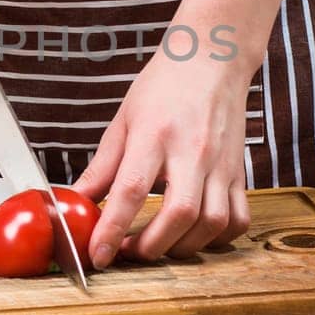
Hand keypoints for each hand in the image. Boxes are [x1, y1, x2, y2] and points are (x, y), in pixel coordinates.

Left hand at [73, 50, 252, 267]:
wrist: (213, 59)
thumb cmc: (165, 86)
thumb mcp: (123, 121)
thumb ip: (101, 168)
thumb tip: (75, 201)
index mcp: (154, 135)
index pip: (131, 190)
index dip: (112, 229)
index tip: (98, 255)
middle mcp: (192, 151)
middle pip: (178, 214)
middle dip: (150, 246)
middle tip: (127, 251)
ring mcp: (221, 163)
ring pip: (212, 223)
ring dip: (182, 247)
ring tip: (157, 244)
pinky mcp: (239, 172)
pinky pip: (238, 219)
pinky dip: (217, 239)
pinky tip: (194, 235)